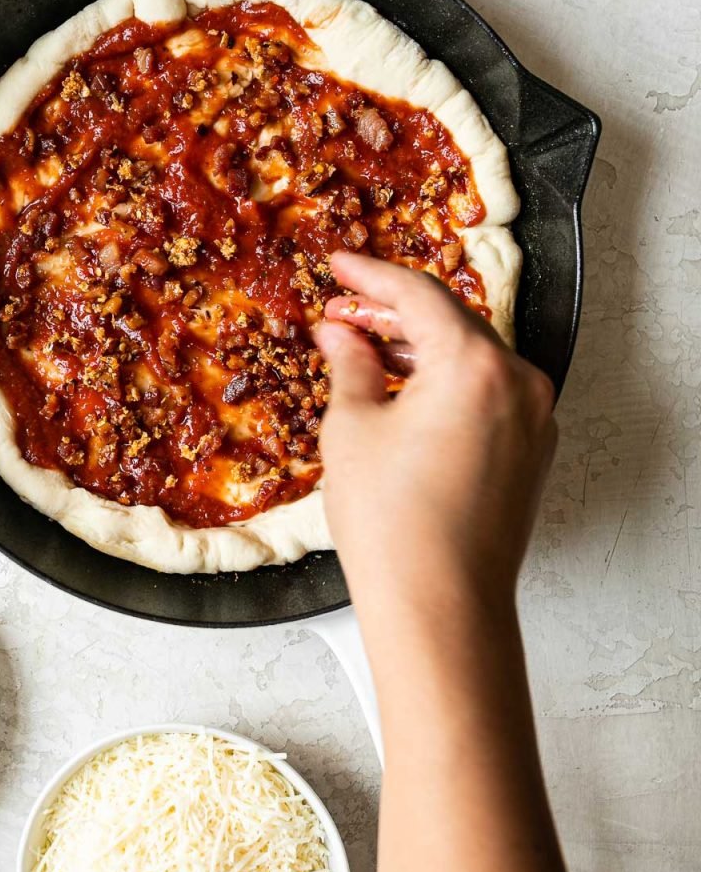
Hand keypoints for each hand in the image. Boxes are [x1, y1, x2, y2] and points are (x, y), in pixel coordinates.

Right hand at [313, 251, 556, 623]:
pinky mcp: (530, 454)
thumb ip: (350, 364)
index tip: (339, 264)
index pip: (419, 295)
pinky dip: (445, 385)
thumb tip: (341, 334)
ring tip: (363, 353)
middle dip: (392, 315)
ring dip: (418, 351)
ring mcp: (532, 421)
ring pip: (471, 360)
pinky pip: (486, 397)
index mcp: (475, 365)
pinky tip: (403, 395)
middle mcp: (518, 384)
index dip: (370, 275)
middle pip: (451, 324)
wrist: (440, 607)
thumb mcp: (352, 429)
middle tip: (342, 312)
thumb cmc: (395, 527)